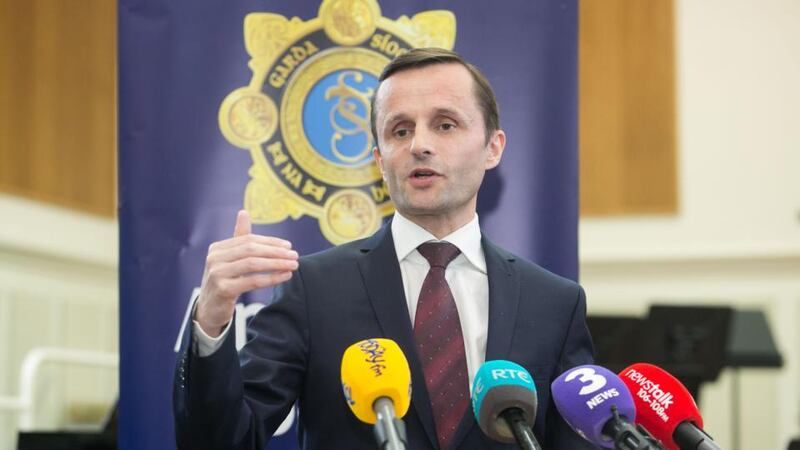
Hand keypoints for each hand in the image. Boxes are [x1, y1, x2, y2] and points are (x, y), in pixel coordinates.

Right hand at [195, 210, 298, 336]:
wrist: (209, 309)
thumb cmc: (224, 281)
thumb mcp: (229, 259)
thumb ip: (238, 238)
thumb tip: (243, 212)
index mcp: (217, 248)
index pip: (248, 240)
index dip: (270, 242)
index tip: (288, 246)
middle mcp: (214, 258)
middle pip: (251, 250)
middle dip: (276, 252)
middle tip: (295, 255)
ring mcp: (217, 274)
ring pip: (253, 264)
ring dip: (277, 264)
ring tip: (293, 265)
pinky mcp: (223, 289)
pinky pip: (253, 281)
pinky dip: (271, 278)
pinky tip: (285, 276)